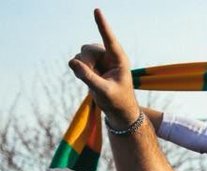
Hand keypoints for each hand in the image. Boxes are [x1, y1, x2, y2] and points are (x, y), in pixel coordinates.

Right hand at [67, 9, 139, 124]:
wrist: (118, 110)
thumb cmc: (117, 101)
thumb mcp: (103, 91)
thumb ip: (88, 77)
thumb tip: (72, 62)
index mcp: (119, 59)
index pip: (109, 39)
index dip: (102, 25)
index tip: (97, 10)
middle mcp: (109, 55)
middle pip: (88, 48)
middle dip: (85, 62)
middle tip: (90, 76)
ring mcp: (100, 58)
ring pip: (82, 53)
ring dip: (82, 67)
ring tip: (93, 80)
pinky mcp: (92, 63)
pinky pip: (77, 60)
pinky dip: (78, 70)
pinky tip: (88, 79)